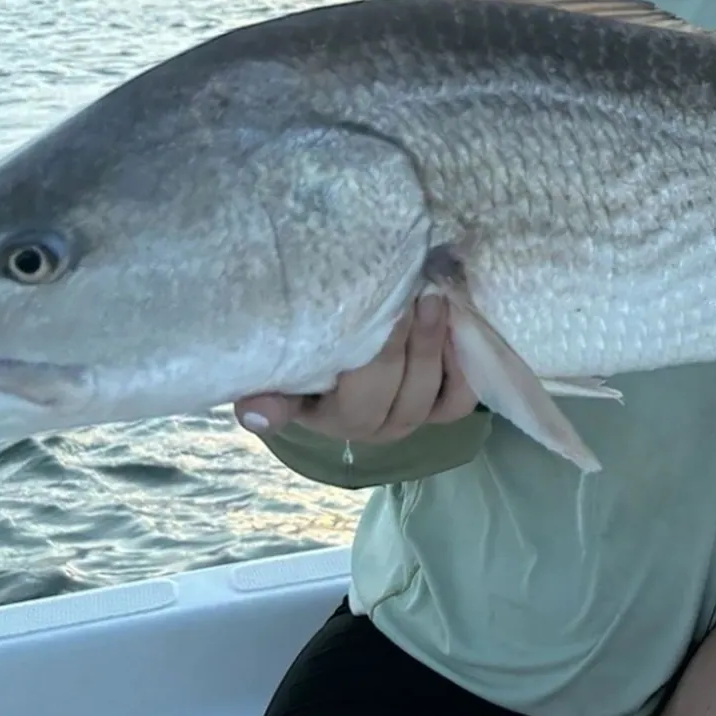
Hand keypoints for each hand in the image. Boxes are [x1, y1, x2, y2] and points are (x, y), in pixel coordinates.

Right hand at [234, 290, 478, 442]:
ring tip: (435, 296)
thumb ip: (269, 389)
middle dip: (409, 338)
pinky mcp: (444, 409)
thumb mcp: (282, 373)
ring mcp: (413, 418)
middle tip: (410, 290)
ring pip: (433, 390)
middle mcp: (376, 425)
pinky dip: (463, 362)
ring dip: (436, 343)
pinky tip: (458, 322)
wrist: (338, 366)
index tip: (372, 317)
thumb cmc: (307, 358)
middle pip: (401, 389)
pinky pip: (462, 396)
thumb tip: (252, 413)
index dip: (373, 356)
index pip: (359, 395)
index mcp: (333, 417)